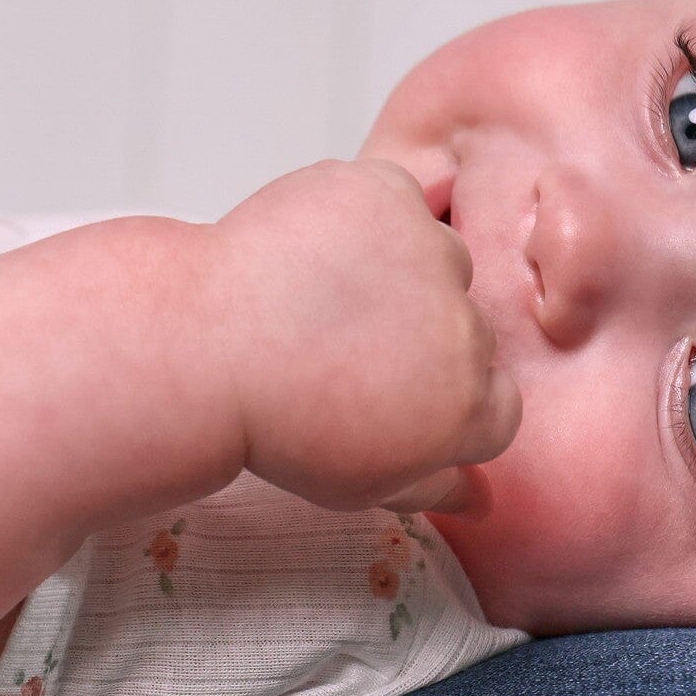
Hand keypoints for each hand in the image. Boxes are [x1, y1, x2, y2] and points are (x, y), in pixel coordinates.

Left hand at [209, 159, 520, 512]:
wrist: (200, 351)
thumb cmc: (269, 421)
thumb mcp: (355, 483)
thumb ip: (431, 487)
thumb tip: (479, 499)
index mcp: (471, 409)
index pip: (496, 399)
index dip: (437, 391)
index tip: (384, 387)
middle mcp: (468, 329)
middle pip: (463, 323)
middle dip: (410, 328)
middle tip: (334, 338)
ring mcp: (427, 253)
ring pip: (430, 254)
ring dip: (389, 265)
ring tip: (313, 291)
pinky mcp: (381, 196)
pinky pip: (391, 197)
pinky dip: (356, 211)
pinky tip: (308, 247)